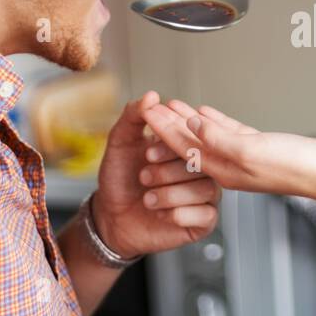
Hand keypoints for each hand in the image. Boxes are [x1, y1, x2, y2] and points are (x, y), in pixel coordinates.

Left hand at [92, 91, 220, 256]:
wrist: (111, 217)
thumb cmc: (119, 179)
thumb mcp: (121, 143)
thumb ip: (134, 116)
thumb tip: (152, 96)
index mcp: (184, 146)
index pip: (193, 138)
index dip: (170, 146)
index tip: (147, 154)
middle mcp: (199, 168)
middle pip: (201, 164)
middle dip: (166, 172)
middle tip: (144, 177)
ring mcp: (204, 194)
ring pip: (204, 189)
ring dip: (170, 195)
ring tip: (148, 198)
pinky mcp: (204, 220)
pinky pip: (205, 214)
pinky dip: (179, 214)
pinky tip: (162, 214)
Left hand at [141, 100, 315, 202]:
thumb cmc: (295, 167)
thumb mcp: (250, 150)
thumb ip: (218, 137)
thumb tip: (193, 122)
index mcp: (224, 168)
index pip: (183, 145)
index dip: (163, 126)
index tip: (145, 109)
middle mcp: (230, 166)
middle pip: (190, 143)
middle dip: (168, 125)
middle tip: (149, 106)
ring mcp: (244, 159)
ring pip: (207, 138)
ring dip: (188, 123)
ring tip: (172, 107)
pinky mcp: (260, 151)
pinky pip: (229, 135)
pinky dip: (214, 124)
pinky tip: (207, 114)